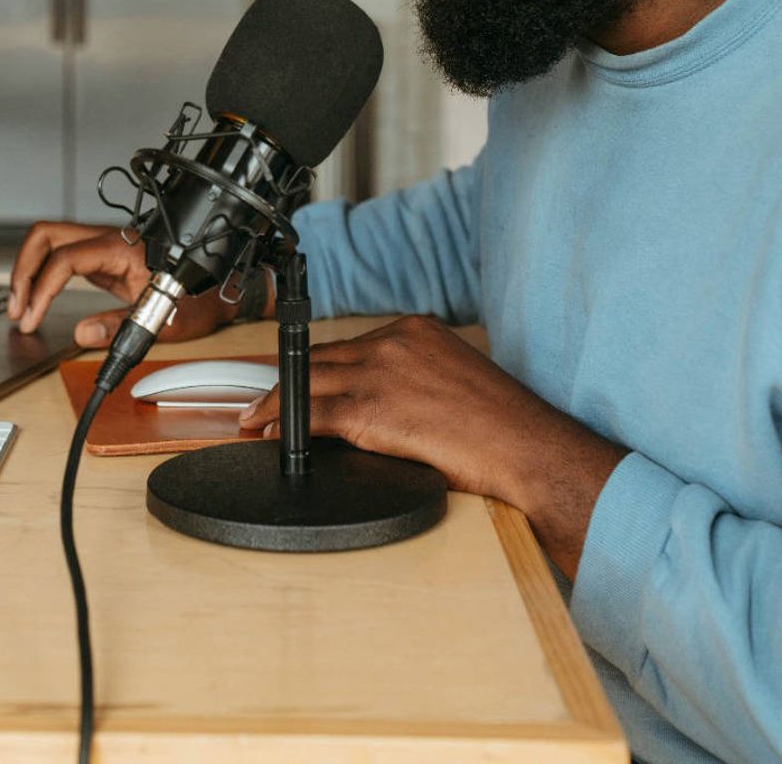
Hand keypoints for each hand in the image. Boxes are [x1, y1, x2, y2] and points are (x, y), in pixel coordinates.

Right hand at [6, 221, 240, 348]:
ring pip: (48, 240)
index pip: (65, 258)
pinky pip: (60, 255)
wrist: (217, 290)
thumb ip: (121, 327)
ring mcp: (103, 245)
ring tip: (20, 307)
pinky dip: (41, 274)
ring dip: (27, 269)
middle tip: (16, 308)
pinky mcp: (101, 257)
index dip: (42, 289)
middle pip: (45, 235)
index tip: (31, 318)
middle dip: (22, 269)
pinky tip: (37, 300)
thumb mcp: (164, 320)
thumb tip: (83, 335)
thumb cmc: (197, 300)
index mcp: (122, 249)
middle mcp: (108, 239)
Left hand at [238, 315, 626, 576]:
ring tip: (257, 421)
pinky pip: (312, 413)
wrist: (525, 450)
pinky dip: (287, 424)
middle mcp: (393, 341)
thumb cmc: (501, 429)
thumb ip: (411, 380)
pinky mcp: (370, 406)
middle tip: (262, 405)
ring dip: (276, 404)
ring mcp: (379, 370)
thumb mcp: (453, 382)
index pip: (349, 346)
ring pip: (307, 381)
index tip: (298, 384)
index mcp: (415, 331)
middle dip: (289, 383)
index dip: (316, 369)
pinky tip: (275, 436)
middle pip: (321, 359)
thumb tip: (376, 405)